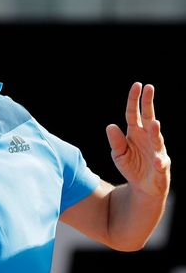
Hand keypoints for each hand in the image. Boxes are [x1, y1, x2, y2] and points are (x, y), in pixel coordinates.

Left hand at [105, 82, 170, 197]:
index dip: (134, 100)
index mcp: (135, 132)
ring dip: (155, 132)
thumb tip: (110, 126)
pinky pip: (161, 163)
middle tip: (149, 88)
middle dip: (149, 103)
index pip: (134, 113)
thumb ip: (116, 141)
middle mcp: (148, 138)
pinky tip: (157, 161)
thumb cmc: (131, 166)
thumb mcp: (118, 154)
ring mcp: (156, 150)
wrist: (143, 187)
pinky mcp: (161, 166)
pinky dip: (159, 162)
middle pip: (148, 117)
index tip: (137, 85)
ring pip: (157, 139)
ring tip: (154, 123)